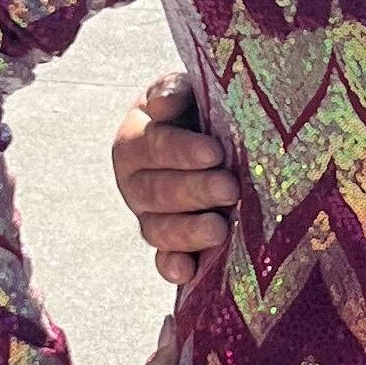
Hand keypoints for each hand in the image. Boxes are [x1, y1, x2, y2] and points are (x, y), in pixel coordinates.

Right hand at [113, 72, 237, 283]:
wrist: (219, 139)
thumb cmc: (203, 111)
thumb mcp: (189, 92)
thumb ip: (174, 92)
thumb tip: (164, 104)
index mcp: (136, 139)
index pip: (152, 146)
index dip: (180, 151)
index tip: (214, 152)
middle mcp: (136, 181)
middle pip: (156, 191)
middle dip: (194, 191)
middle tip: (229, 188)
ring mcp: (150, 217)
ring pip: (158, 229)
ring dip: (187, 232)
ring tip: (219, 228)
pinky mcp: (169, 246)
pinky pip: (164, 261)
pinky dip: (173, 268)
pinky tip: (187, 272)